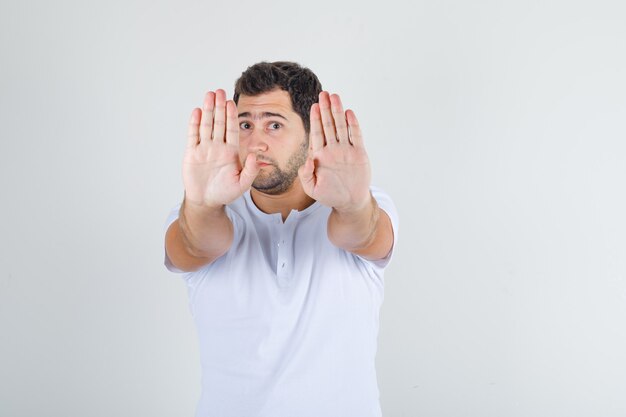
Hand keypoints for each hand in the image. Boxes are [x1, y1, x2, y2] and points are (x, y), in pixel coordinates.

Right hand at [182, 89, 259, 207]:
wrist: (206, 201)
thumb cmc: (225, 193)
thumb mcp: (243, 184)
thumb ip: (251, 170)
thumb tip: (256, 156)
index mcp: (231, 151)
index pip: (232, 129)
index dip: (231, 116)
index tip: (232, 103)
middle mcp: (218, 146)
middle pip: (219, 123)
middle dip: (219, 107)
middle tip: (220, 91)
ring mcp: (204, 148)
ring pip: (206, 125)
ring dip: (208, 110)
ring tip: (209, 95)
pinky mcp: (192, 153)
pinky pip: (193, 135)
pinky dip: (195, 124)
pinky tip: (197, 112)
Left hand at [298, 91, 371, 211]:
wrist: (350, 201)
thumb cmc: (329, 195)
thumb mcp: (311, 188)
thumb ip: (305, 174)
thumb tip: (308, 159)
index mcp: (320, 155)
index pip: (317, 133)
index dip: (315, 119)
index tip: (314, 106)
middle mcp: (333, 149)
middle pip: (328, 125)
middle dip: (326, 109)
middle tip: (324, 94)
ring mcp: (346, 149)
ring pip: (341, 126)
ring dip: (338, 111)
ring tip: (335, 97)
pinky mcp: (358, 153)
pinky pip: (355, 135)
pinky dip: (352, 124)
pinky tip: (349, 113)